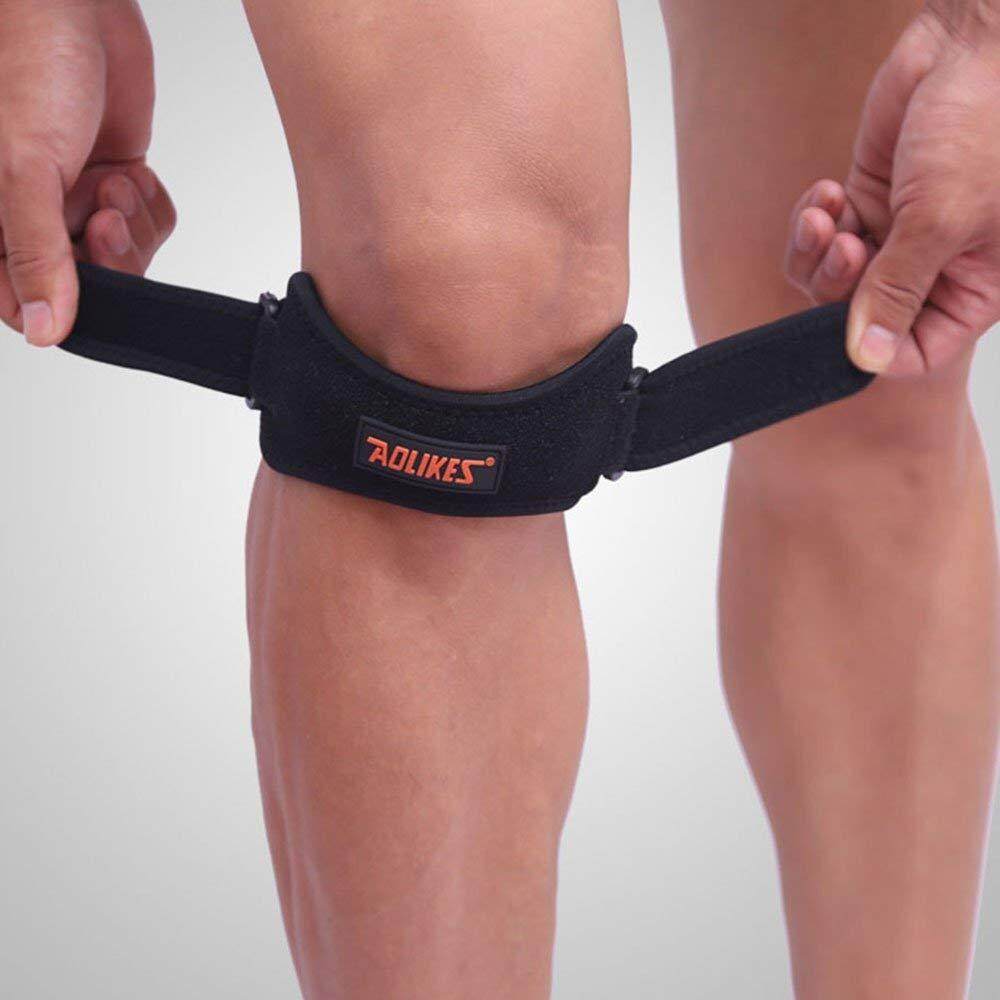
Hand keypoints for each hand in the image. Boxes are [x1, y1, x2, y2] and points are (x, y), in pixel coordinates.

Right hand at [0, 0, 174, 346]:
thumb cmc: (28, 65)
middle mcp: (31, 215)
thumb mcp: (23, 167)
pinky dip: (153, 206)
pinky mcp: (118, 180)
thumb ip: (35, 252)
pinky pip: (150, 226)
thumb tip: (43, 330)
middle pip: (85, 286)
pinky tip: (135, 172)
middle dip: (106, 257)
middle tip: (103, 217)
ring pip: (124, 259)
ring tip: (114, 182)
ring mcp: (77, 200)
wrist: (76, 5)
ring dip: (132, 228)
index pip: (20, 301)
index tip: (81, 280)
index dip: (57, 304)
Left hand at [785, 6, 999, 375]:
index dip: (878, 351)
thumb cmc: (986, 123)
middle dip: (840, 290)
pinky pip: (824, 239)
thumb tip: (867, 357)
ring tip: (829, 217)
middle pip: (864, 317)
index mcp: (976, 285)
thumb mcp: (941, 218)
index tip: (846, 333)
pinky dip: (816, 224)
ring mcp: (899, 235)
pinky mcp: (871, 202)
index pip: (920, 350)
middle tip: (845, 250)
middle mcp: (937, 267)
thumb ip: (897, 290)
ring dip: (820, 256)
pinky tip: (826, 195)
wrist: (974, 43)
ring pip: (835, 281)